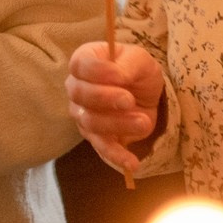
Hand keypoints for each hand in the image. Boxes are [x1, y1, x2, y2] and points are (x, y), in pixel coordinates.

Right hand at [66, 40, 166, 172]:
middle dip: (105, 98)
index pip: (79, 65)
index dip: (97, 71)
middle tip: (130, 100)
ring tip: (143, 122)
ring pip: (90, 122)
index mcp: (84, 61)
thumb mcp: (139, 60)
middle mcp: (76, 87)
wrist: (146, 93)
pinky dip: (116, 156)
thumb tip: (118, 78)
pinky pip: (101, 148)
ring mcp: (82, 114)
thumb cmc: (137, 70)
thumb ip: (127, 65)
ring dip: (117, 123)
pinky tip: (132, 162)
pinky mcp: (95, 136)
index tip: (120, 76)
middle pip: (79, 94)